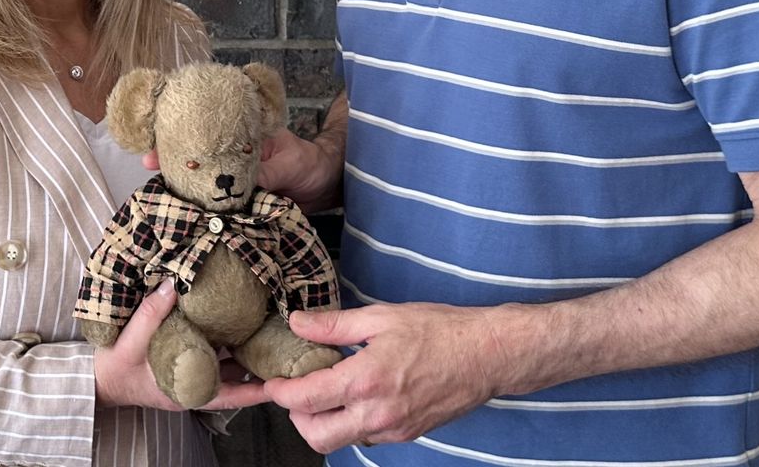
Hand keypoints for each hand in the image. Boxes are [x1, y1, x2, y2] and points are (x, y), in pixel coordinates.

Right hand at [92, 280, 271, 411]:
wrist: (98, 379)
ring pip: (227, 365)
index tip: (280, 384)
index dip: (255, 391)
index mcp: (186, 390)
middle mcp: (195, 384)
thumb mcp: (129, 343)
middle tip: (285, 348)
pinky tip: (237, 322)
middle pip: (236, 378)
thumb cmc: (114, 370)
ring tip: (270, 330)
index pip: (229, 395)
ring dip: (245, 351)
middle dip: (259, 366)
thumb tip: (173, 283)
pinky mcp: (186, 360)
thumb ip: (150, 314)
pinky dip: (225, 341)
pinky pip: (212, 353)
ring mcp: (192, 373)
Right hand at [143, 133, 330, 203]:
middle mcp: (232, 159)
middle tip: (149, 171)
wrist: (329, 184)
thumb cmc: (310, 163)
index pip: (203, 134)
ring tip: (162, 200)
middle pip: (195, 162)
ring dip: (185, 193)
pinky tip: (190, 222)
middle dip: (170, 167)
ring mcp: (235, 183)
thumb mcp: (289, 164)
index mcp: (240, 138)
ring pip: (204, 187)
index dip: (176, 139)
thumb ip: (264, 175)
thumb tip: (236, 190)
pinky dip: (206, 215)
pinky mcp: (242, 204)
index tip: (153, 150)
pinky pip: (220, 209)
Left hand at [263, 302, 517, 450]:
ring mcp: (393, 428)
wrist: (488, 355)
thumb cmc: (441, 330)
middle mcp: (377, 413)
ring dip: (323, 422)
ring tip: (326, 391)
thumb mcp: (382, 317)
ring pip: (340, 440)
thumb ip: (334, 325)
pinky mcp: (407, 434)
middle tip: (296, 392)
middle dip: (297, 417)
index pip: (305, 399)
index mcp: (366, 380)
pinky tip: (357, 395)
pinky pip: (366, 436)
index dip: (279, 392)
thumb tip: (297, 323)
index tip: (271, 382)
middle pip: (316, 436)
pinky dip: (351, 421)